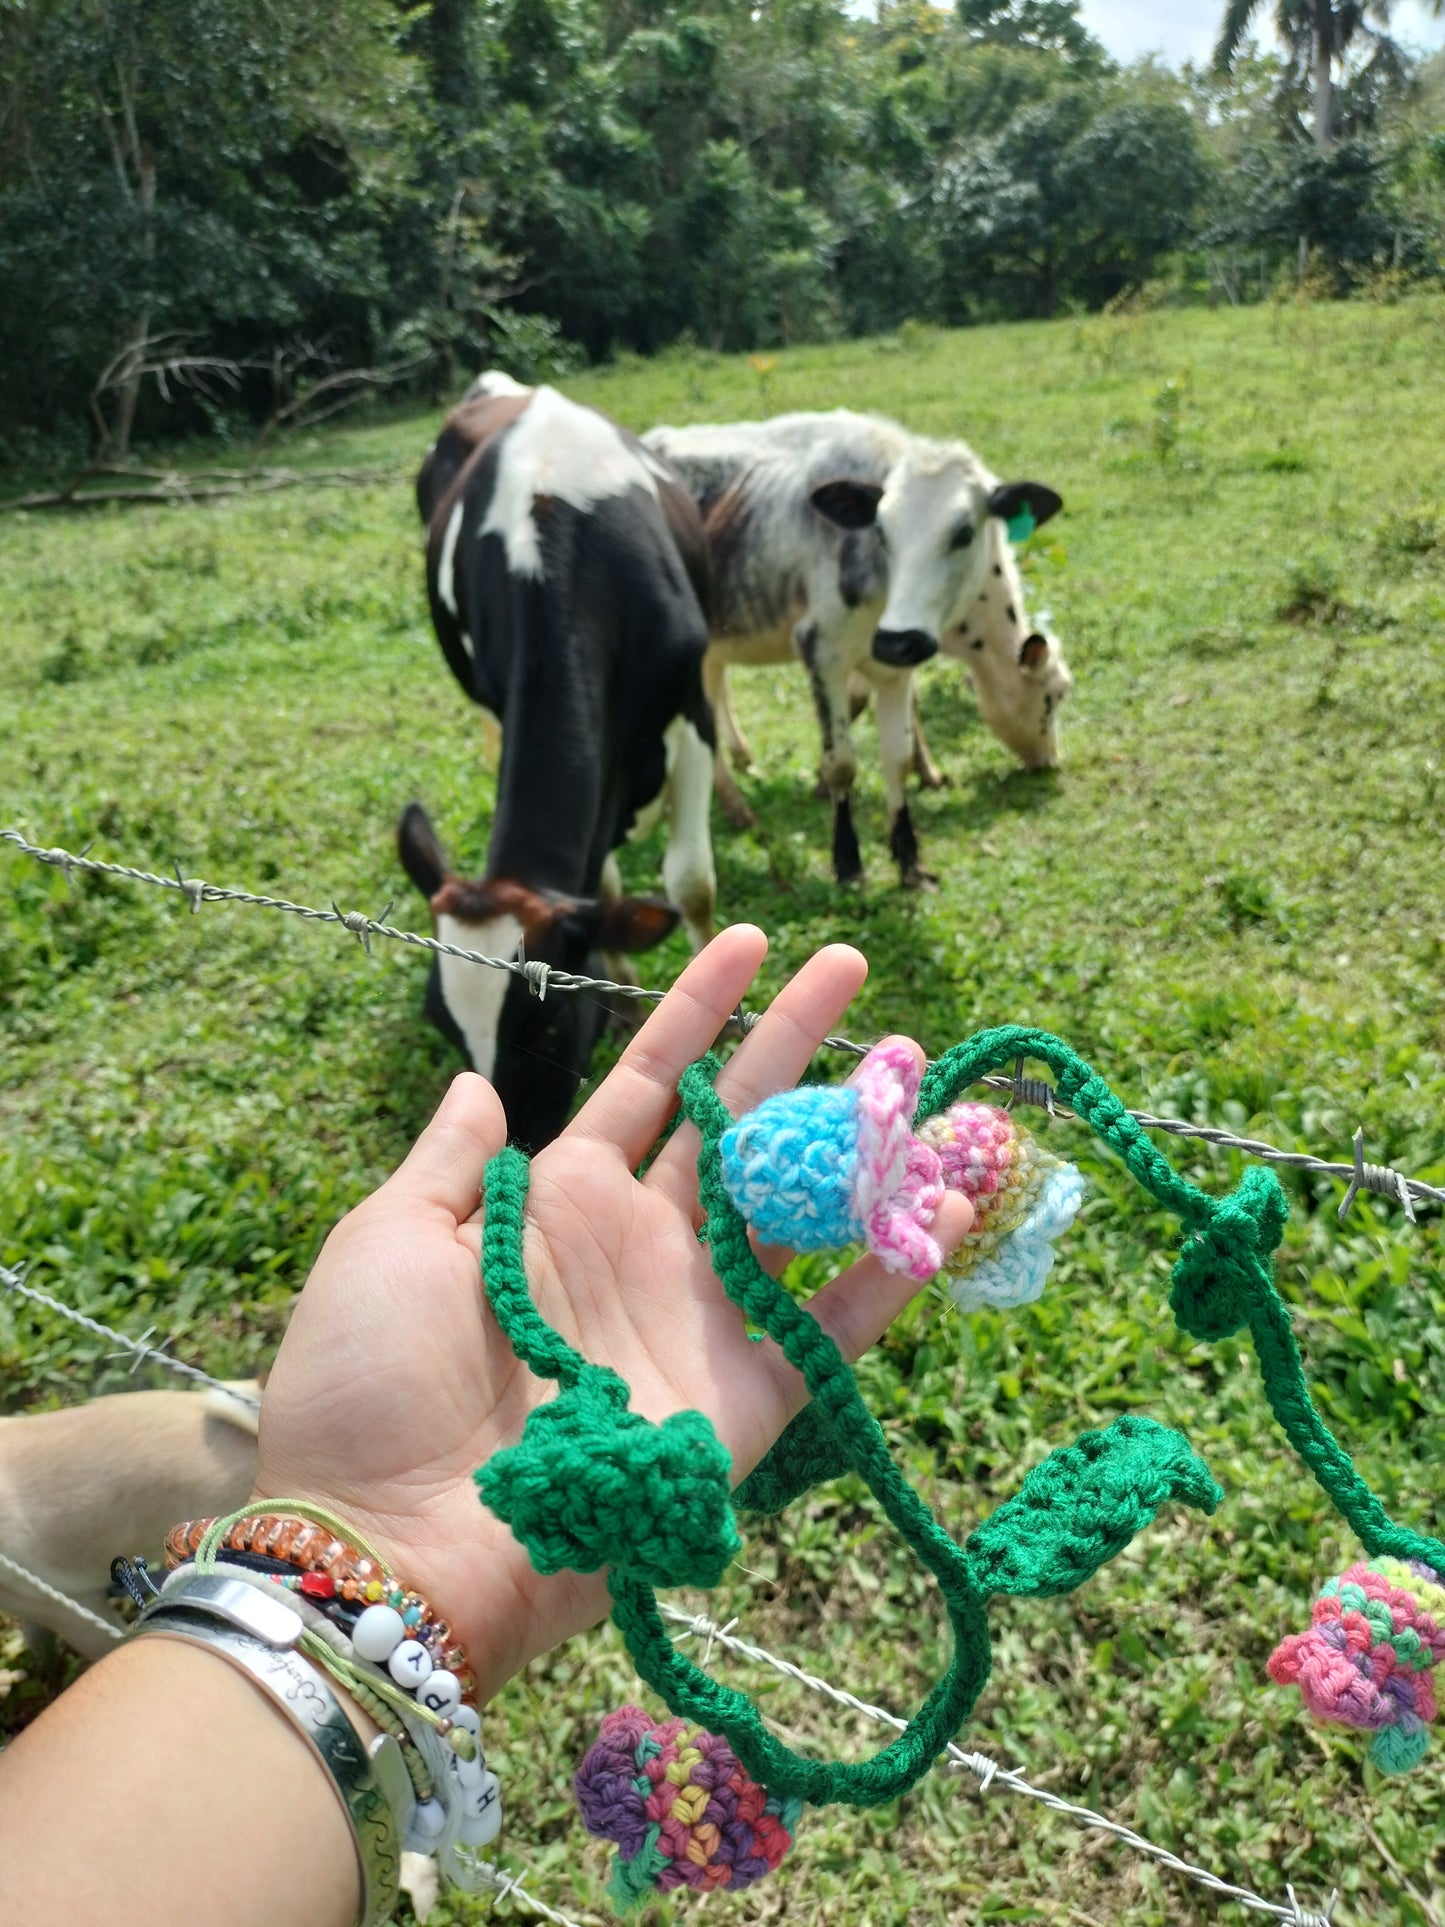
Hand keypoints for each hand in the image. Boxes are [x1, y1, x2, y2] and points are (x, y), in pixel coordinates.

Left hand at [254, 928, 971, 1699]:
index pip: (648, 1085)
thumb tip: (478, 1083)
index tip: (749, 939)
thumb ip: (448, 1162)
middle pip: (738, 1124)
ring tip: (926, 1076)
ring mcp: (697, 1320)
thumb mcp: (386, 1241)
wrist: (392, 1540)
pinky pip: (835, 1329)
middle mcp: (642, 1247)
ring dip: (862, 1146)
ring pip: (799, 1211)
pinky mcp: (743, 1404)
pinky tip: (950, 1209)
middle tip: (856, 966)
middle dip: (795, 1043)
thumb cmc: (370, 1381)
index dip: (699, 1012)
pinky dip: (895, 1274)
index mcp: (558, 1201)